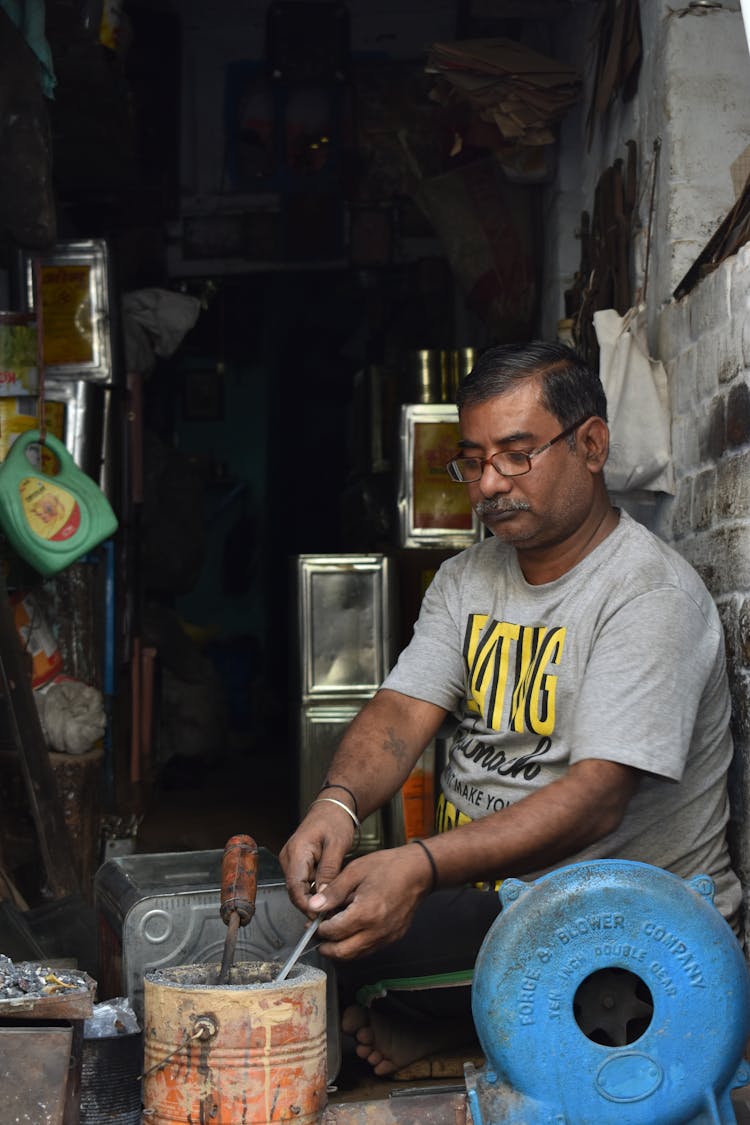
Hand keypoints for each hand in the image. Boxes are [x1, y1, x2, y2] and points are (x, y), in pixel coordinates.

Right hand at [279, 799, 356, 914]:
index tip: (321, 916)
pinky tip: (329, 893)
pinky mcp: (297, 864)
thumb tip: (323, 896)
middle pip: (295, 891)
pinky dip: (315, 890)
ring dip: (314, 898)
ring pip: (299, 889)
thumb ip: (328, 872)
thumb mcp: (337, 846)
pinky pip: (303, 883)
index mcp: (296, 852)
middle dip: (312, 904)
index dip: (307, 905)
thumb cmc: (334, 821)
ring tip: (334, 904)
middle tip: (332, 914)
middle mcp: (289, 858)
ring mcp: (291, 861)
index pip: (295, 887)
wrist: (332, 808)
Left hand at [306, 844, 432, 960]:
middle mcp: (377, 930)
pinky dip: (355, 945)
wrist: (419, 871)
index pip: (334, 932)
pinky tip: (350, 931)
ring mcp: (387, 937)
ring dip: (340, 949)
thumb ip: (333, 892)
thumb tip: (314, 906)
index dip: (319, 929)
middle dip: (325, 946)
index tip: (313, 921)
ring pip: (356, 955)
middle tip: (316, 934)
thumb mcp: (355, 871)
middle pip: (342, 952)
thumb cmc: (389, 866)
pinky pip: (369, 949)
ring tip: (331, 933)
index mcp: (366, 912)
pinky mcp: (393, 937)